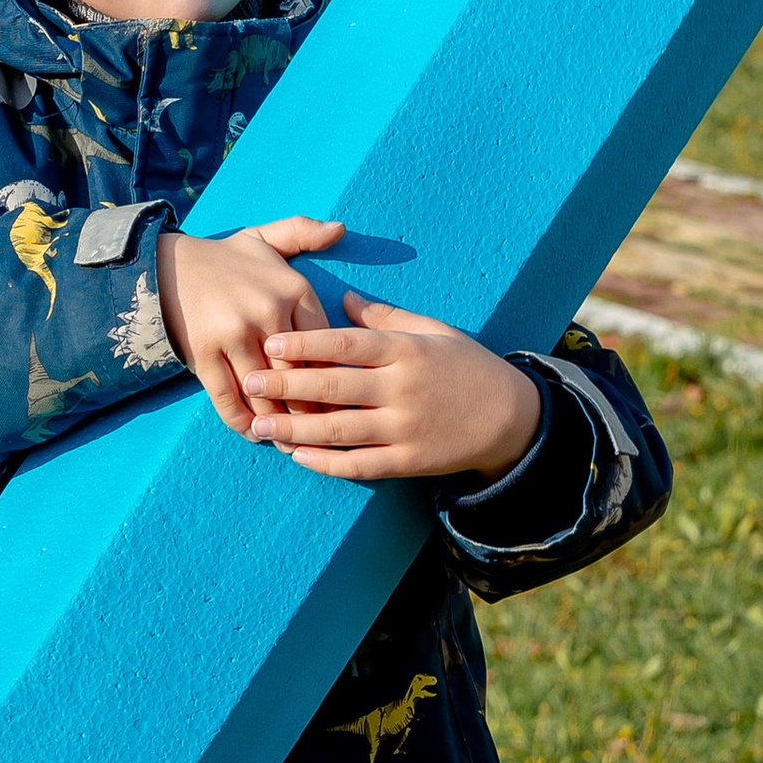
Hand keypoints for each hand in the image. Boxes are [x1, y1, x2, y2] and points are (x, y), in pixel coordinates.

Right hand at [158, 216, 343, 435]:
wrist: (166, 265)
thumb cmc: (225, 257)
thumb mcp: (266, 237)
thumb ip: (304, 232)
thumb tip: (340, 229)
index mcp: (293, 289)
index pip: (327, 344)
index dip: (337, 377)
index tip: (347, 401)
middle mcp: (267, 312)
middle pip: (300, 376)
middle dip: (313, 410)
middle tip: (325, 435)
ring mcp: (234, 335)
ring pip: (267, 393)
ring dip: (279, 425)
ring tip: (291, 444)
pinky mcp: (204, 353)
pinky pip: (228, 398)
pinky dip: (242, 422)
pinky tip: (252, 434)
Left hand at [239, 292, 542, 481]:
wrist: (511, 418)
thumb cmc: (466, 367)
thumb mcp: (433, 331)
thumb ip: (386, 317)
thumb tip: (342, 297)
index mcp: (406, 351)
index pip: (346, 344)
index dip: (305, 343)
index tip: (270, 341)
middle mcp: (403, 390)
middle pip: (335, 388)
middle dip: (288, 386)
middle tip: (250, 382)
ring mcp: (406, 428)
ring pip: (341, 431)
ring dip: (295, 430)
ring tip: (259, 425)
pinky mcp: (409, 461)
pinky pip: (360, 464)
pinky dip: (327, 463)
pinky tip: (298, 456)